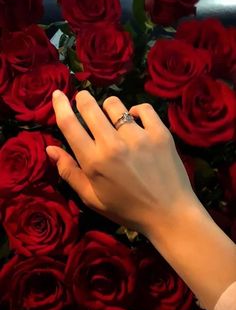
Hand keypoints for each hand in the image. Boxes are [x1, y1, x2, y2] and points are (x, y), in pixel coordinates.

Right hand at [46, 90, 196, 235]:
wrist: (170, 214)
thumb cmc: (127, 209)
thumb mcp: (93, 198)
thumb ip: (70, 173)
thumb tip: (50, 149)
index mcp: (94, 161)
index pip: (69, 124)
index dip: (60, 106)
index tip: (58, 94)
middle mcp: (113, 144)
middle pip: (90, 107)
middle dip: (83, 99)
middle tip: (84, 101)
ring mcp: (138, 136)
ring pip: (115, 105)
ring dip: (109, 108)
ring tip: (114, 119)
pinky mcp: (160, 133)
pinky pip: (144, 108)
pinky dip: (137, 111)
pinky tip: (136, 121)